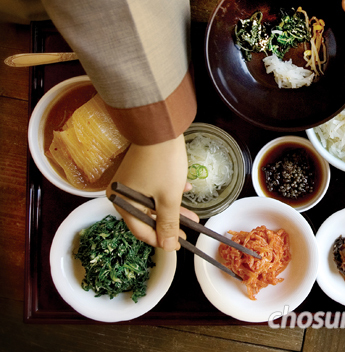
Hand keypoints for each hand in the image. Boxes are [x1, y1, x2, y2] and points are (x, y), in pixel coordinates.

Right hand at [107, 134, 198, 250]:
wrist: (160, 127)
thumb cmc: (163, 164)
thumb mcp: (168, 198)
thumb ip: (168, 224)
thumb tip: (168, 246)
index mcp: (122, 202)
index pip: (140, 230)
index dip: (160, 239)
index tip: (179, 243)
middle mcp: (121, 192)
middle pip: (147, 216)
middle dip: (170, 222)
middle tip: (190, 228)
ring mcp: (130, 180)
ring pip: (153, 202)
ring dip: (173, 207)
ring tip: (193, 214)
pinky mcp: (140, 170)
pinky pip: (154, 188)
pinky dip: (169, 191)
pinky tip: (185, 188)